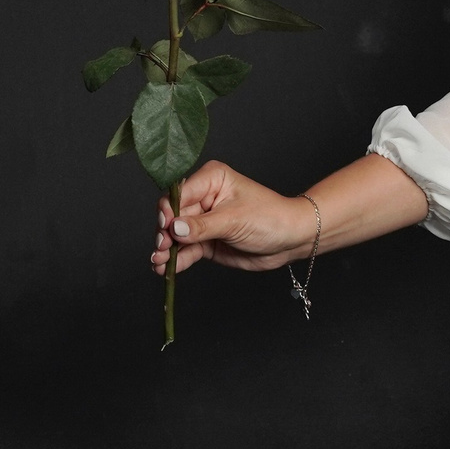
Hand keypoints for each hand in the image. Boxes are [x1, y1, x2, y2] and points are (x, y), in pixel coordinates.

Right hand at [152, 161, 316, 275]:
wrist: (290, 240)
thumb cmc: (270, 218)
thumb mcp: (234, 219)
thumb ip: (202, 226)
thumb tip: (174, 228)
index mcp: (211, 179)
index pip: (180, 193)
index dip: (169, 210)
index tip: (166, 228)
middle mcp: (203, 197)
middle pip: (173, 215)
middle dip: (165, 233)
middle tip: (162, 248)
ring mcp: (203, 221)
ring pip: (176, 235)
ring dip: (166, 249)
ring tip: (159, 262)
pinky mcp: (206, 241)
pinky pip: (186, 250)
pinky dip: (176, 260)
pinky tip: (165, 268)